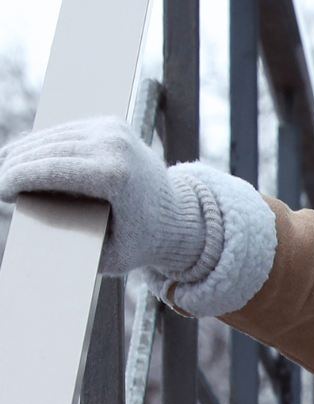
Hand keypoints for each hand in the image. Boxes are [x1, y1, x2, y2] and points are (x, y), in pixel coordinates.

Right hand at [0, 116, 206, 276]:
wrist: (182, 218)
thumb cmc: (144, 243)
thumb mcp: (110, 255)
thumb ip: (74, 246)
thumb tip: (36, 235)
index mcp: (114, 175)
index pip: (49, 169)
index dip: (18, 178)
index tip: (1, 192)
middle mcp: (113, 144)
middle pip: (47, 150)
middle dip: (16, 164)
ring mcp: (113, 129)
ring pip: (53, 137)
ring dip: (25, 151)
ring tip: (6, 169)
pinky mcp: (112, 123)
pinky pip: (67, 131)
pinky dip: (45, 144)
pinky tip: (27, 156)